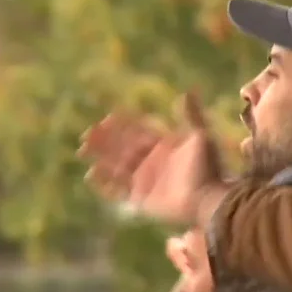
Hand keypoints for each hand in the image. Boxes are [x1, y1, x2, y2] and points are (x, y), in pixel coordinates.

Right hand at [78, 92, 225, 223]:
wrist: (209, 199)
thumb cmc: (208, 168)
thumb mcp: (201, 136)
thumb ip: (192, 115)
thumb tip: (187, 91)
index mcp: (164, 146)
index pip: (139, 132)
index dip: (123, 124)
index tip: (107, 117)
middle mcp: (152, 163)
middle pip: (123, 148)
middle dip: (105, 141)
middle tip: (87, 133)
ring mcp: (145, 181)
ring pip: (116, 166)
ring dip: (100, 158)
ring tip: (82, 150)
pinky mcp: (141, 199)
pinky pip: (118, 190)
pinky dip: (104, 183)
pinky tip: (90, 175)